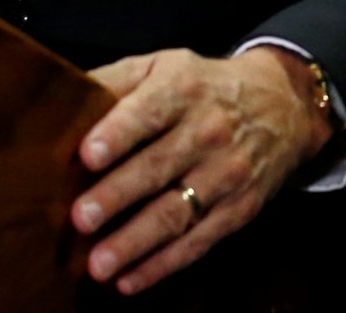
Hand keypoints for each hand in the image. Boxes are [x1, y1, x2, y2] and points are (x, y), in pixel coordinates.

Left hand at [71, 46, 335, 294]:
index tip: (88, 155)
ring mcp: (227, 173)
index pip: (150, 111)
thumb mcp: (166, 65)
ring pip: (177, 212)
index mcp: (184, 89)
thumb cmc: (206, 86)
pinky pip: (199, 241)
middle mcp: (209, 131)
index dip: (119, 132)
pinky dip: (164, 264)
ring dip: (136, 241)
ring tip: (99, 264)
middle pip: (159, 166)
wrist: (284, 104)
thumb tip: (62, 100)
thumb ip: (115, 80)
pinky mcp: (240, 208)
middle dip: (118, 194)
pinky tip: (131, 280)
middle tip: (82, 218)